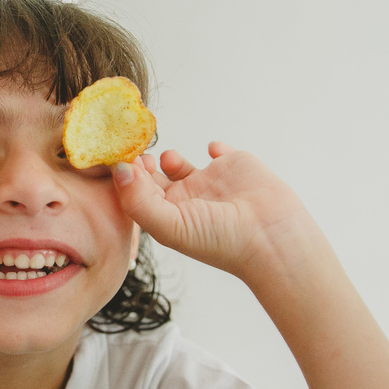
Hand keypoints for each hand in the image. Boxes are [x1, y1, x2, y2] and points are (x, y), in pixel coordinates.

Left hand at [112, 143, 316, 281]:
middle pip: (152, 179)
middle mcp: (186, 200)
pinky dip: (214, 147)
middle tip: (137, 153)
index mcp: (168, 216)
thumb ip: (138, 200)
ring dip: (168, 157)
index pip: (137, 194)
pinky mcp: (234, 165)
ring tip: (170, 160)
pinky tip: (213, 152)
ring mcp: (210, 182)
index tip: (119, 160)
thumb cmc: (219, 240)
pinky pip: (219, 151)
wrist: (270, 235)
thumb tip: (119, 170)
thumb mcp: (170, 226)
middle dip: (141, 164)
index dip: (126, 178)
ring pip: (179, 164)